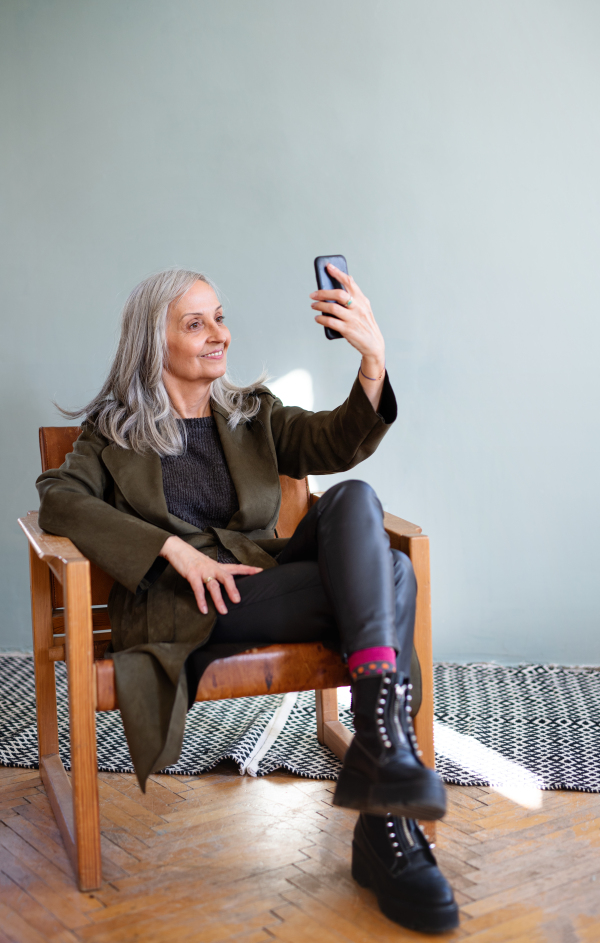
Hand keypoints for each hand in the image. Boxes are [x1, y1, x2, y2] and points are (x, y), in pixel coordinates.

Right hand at [160, 535, 261, 614]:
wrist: (178, 549)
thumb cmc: (194, 560)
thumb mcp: (209, 565)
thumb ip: (217, 573)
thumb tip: (225, 585)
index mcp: (218, 566)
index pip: (237, 567)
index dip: (249, 569)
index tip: (261, 571)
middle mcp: (213, 568)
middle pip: (227, 578)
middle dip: (233, 589)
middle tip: (238, 601)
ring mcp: (203, 571)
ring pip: (213, 586)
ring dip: (218, 599)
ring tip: (223, 611)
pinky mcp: (192, 575)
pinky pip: (198, 589)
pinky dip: (201, 600)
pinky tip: (204, 609)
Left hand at [310, 264, 385, 409]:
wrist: (373, 344)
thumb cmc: (365, 324)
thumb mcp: (364, 308)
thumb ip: (354, 297)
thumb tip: (341, 284)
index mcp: (362, 300)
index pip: (349, 282)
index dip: (338, 273)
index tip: (328, 267)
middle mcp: (358, 308)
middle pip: (338, 294)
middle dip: (323, 292)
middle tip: (313, 294)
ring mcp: (353, 319)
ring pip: (332, 308)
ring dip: (320, 306)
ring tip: (313, 305)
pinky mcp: (347, 330)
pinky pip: (331, 322)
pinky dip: (321, 319)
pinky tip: (317, 318)